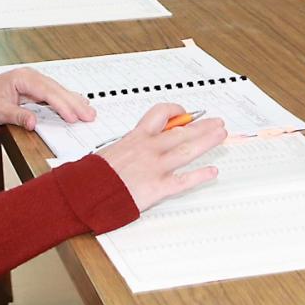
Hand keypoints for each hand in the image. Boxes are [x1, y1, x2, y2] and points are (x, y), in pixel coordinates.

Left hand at [0, 67, 95, 129]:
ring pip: (60, 91)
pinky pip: (56, 94)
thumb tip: (33, 123)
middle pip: (57, 90)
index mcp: (23, 78)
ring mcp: (36, 81)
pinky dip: (68, 100)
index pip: (47, 92)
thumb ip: (17, 116)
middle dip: (74, 103)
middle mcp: (32, 77)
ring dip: (75, 102)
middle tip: (89, 115)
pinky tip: (80, 103)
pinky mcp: (38, 88)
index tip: (72, 116)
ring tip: (89, 111)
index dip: (61, 104)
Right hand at [97, 101, 226, 211]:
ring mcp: (154, 167)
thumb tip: (140, 143)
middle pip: (181, 131)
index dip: (176, 111)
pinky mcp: (156, 187)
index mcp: (136, 137)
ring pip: (187, 150)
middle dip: (202, 126)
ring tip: (220, 136)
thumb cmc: (93, 175)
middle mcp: (148, 149)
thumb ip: (129, 146)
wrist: (84, 192)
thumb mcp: (111, 150)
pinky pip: (183, 180)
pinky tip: (212, 172)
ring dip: (206, 141)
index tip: (185, 113)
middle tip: (217, 122)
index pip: (161, 114)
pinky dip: (199, 176)